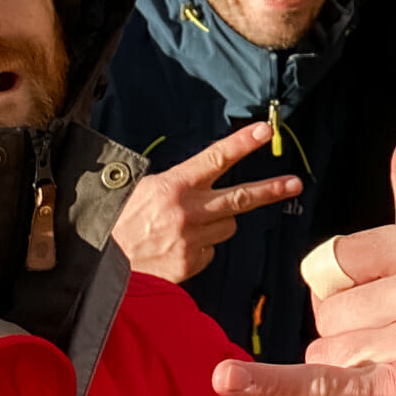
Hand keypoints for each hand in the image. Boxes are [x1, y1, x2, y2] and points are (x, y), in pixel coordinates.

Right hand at [111, 123, 299, 282]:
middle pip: (241, 197)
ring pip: (227, 225)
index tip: (265, 130)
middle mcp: (188, 211)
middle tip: (294, 183)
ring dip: (217, 223)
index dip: (243, 143)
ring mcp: (192, 239)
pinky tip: (177, 247)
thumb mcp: (142, 190)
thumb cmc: (118, 223)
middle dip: (271, 189)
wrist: (101, 265)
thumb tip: (198, 177)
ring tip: (187, 226)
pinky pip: (211, 250)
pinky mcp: (192, 262)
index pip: (215, 158)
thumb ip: (175, 183)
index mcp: (174, 185)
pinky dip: (201, 248)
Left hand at [214, 114, 395, 395]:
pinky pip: (316, 382)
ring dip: (342, 365)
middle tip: (390, 339)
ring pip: (320, 347)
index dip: (345, 287)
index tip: (389, 300)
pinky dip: (267, 385)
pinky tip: (226, 378)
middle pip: (323, 304)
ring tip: (390, 367)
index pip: (332, 259)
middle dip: (342, 328)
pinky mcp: (392, 390)